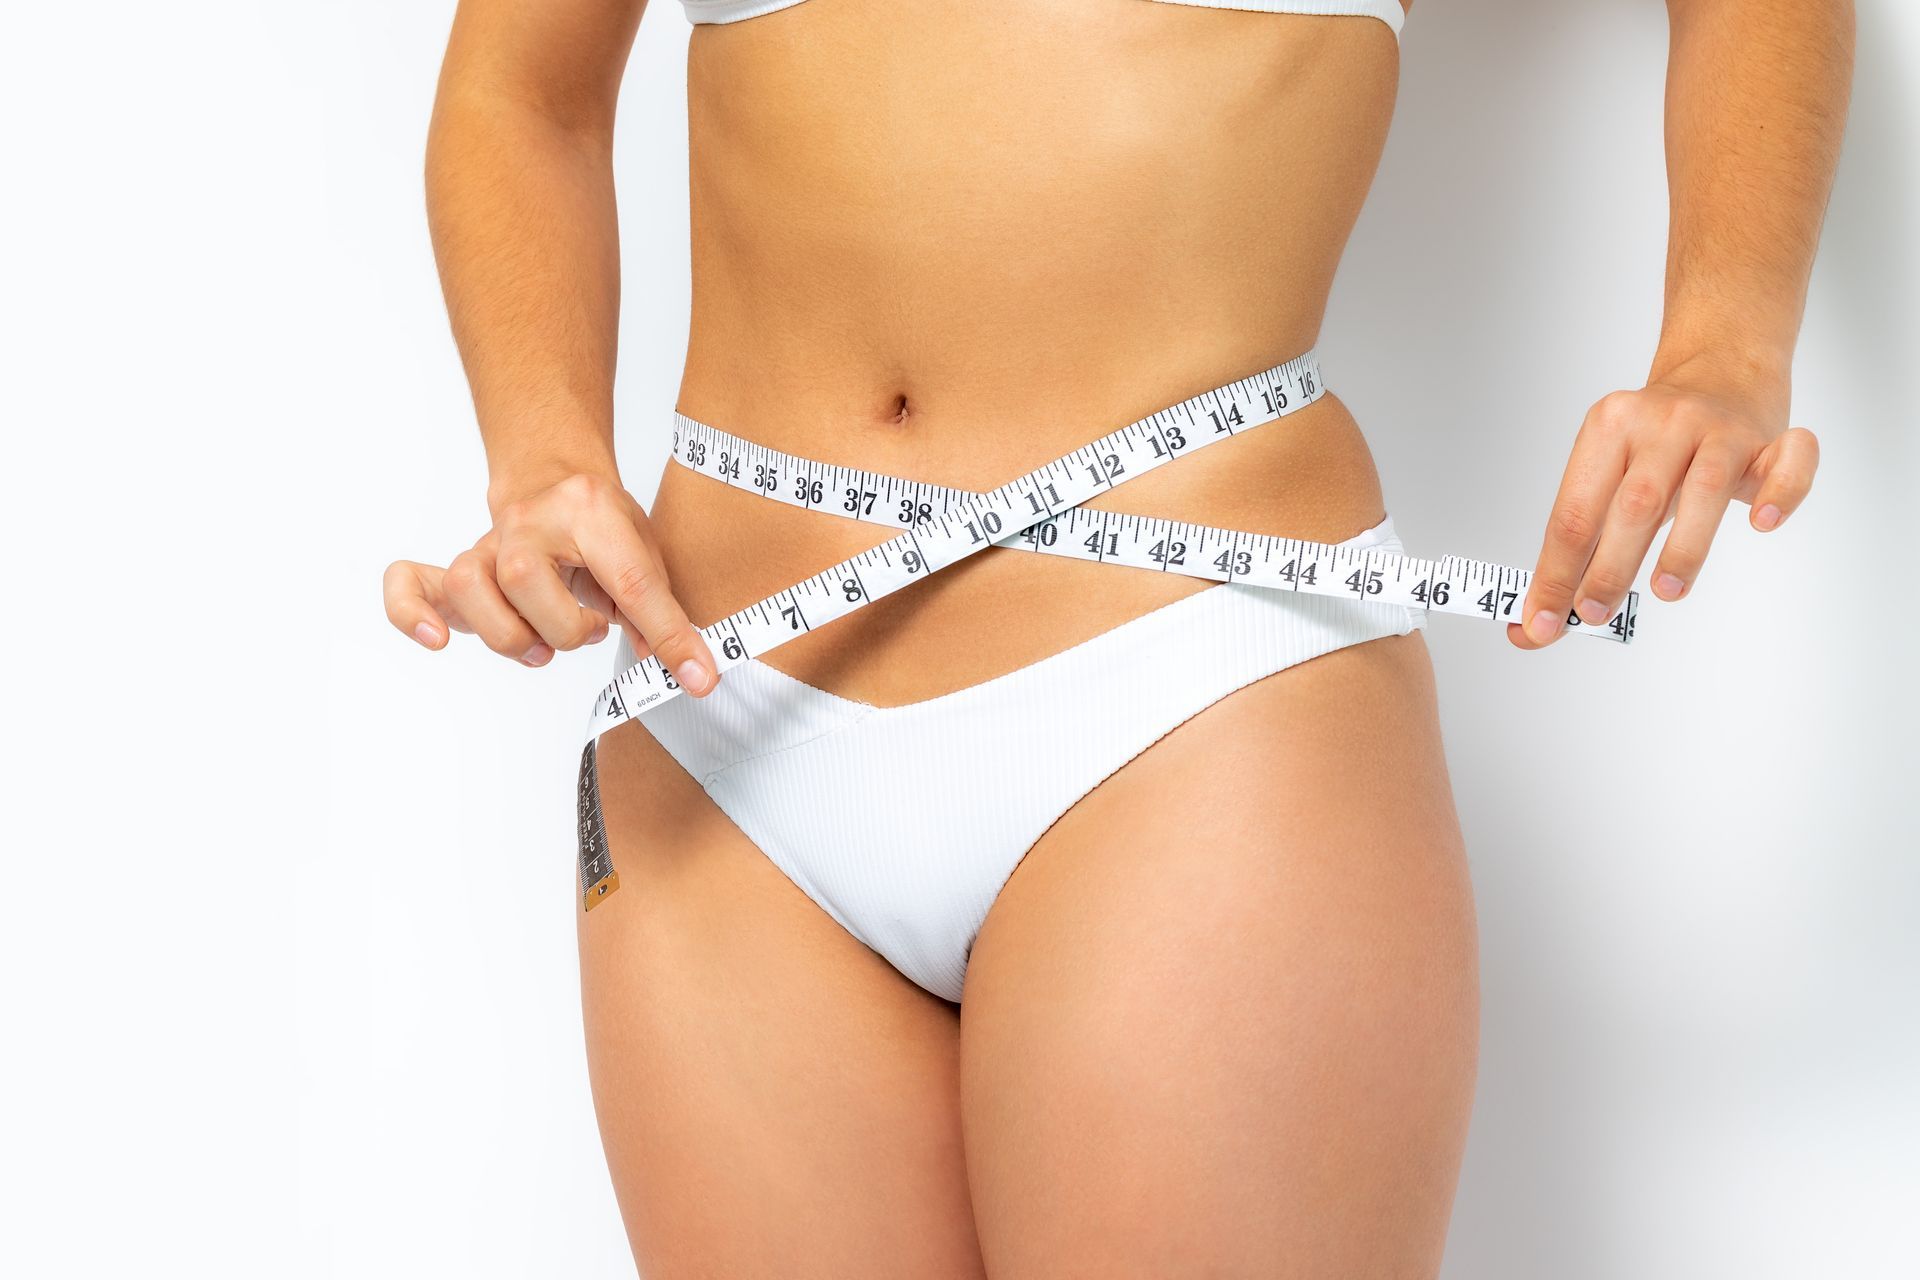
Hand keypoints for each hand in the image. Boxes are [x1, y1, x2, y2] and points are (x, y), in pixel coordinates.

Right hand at [383, 472, 718, 693]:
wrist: (554, 478)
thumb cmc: (602, 524)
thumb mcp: (646, 552)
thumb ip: (660, 611)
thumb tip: (683, 670)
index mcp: (589, 508)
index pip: (629, 580)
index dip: (668, 635)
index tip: (698, 675)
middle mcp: (528, 521)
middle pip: (527, 583)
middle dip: (567, 627)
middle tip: (589, 627)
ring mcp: (487, 544)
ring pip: (472, 590)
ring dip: (513, 634)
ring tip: (544, 643)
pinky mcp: (458, 569)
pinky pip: (410, 584)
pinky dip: (411, 613)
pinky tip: (437, 640)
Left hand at [1511, 363, 1818, 648]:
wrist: (1722, 369)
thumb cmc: (1658, 443)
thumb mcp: (1609, 476)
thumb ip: (1578, 545)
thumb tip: (1536, 623)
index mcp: (1608, 428)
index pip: (1573, 513)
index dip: (1556, 574)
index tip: (1543, 623)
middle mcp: (1662, 422)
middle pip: (1632, 503)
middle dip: (1609, 567)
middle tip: (1594, 613)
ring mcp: (1721, 427)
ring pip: (1705, 487)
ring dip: (1683, 546)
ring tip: (1665, 591)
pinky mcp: (1773, 439)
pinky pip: (1790, 461)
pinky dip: (1781, 492)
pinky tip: (1764, 523)